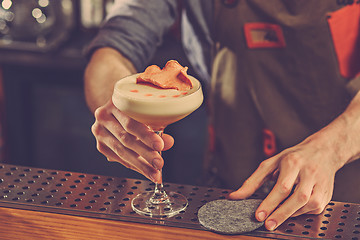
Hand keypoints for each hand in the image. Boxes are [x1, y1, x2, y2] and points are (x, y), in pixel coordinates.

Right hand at [91, 99, 173, 182]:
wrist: (113, 110)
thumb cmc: (133, 109)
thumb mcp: (145, 112)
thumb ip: (157, 126)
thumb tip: (169, 142)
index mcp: (115, 103)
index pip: (131, 123)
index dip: (146, 136)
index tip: (160, 146)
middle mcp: (103, 116)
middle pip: (126, 139)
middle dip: (145, 154)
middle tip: (159, 164)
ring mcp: (99, 131)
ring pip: (121, 151)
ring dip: (140, 165)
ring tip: (154, 173)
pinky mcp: (100, 145)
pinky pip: (118, 158)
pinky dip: (133, 165)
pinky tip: (144, 170)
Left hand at [228, 133, 342, 230]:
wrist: (323, 151)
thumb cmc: (294, 157)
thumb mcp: (271, 163)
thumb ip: (253, 181)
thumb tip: (236, 196)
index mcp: (292, 162)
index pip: (282, 186)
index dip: (270, 203)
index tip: (259, 215)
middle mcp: (309, 172)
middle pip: (297, 197)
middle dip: (281, 214)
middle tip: (268, 224)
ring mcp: (320, 183)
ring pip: (308, 204)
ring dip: (291, 214)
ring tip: (278, 217)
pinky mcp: (327, 193)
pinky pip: (315, 209)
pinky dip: (302, 212)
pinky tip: (293, 210)